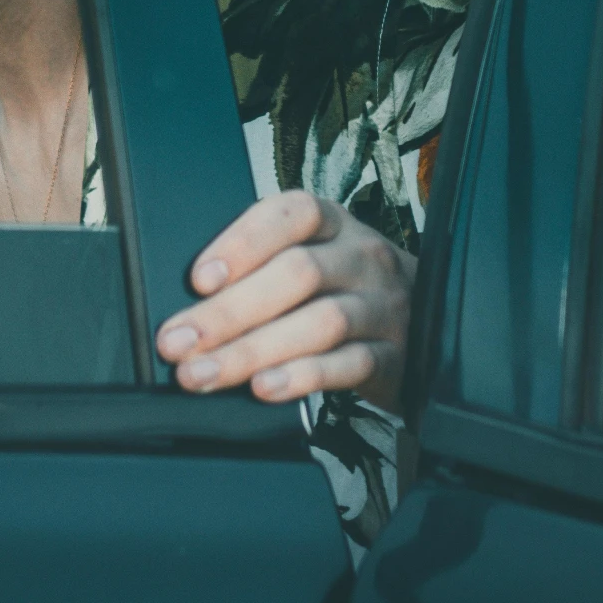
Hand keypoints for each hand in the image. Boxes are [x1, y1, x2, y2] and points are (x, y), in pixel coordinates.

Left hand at [155, 190, 415, 411]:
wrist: (424, 322)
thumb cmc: (341, 287)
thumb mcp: (310, 258)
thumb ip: (260, 268)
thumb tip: (188, 304)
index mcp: (332, 223)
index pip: (291, 215)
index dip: (243, 243)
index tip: (198, 279)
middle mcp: (361, 256)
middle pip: (298, 273)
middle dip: (228, 311)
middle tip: (177, 342)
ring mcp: (383, 305)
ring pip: (321, 322)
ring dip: (253, 350)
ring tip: (202, 373)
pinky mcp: (394, 354)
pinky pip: (349, 364)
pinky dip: (302, 377)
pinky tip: (264, 388)